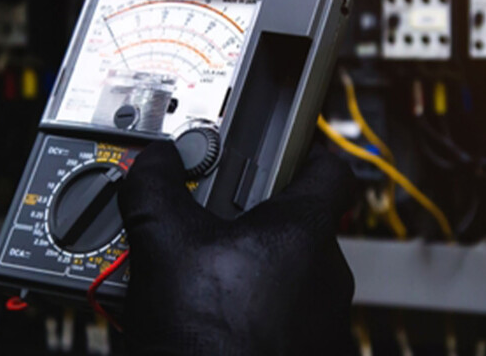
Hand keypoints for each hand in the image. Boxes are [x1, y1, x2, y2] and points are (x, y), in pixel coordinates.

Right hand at [117, 141, 357, 354]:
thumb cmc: (208, 337)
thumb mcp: (163, 244)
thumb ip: (159, 187)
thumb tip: (154, 162)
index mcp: (304, 230)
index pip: (331, 168)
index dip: (306, 153)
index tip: (280, 151)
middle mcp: (328, 273)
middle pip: (297, 226)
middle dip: (252, 225)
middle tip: (206, 228)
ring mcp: (326, 321)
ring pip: (291, 278)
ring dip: (252, 275)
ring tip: (198, 285)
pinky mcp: (314, 354)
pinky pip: (288, 322)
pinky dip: (258, 317)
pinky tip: (214, 324)